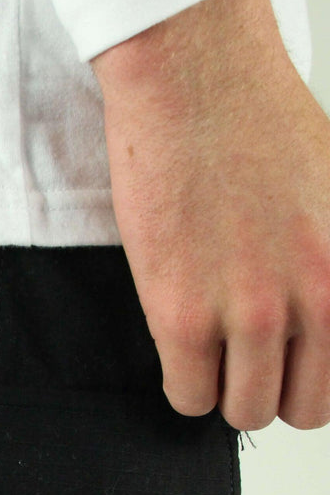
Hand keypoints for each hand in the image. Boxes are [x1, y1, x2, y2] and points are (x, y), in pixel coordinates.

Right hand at [92, 0, 329, 431]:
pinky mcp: (181, 314)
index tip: (288, 367)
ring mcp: (248, 311)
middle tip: (244, 363)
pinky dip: (182, 384)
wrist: (196, 84)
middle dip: (270, 390)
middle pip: (301, 408)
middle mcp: (316, 299)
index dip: (311, 378)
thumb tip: (315, 318)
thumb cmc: (260, 124)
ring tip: (206, 354)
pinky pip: (188, 395)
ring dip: (223, 390)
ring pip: (242, 410)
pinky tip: (177, 348)